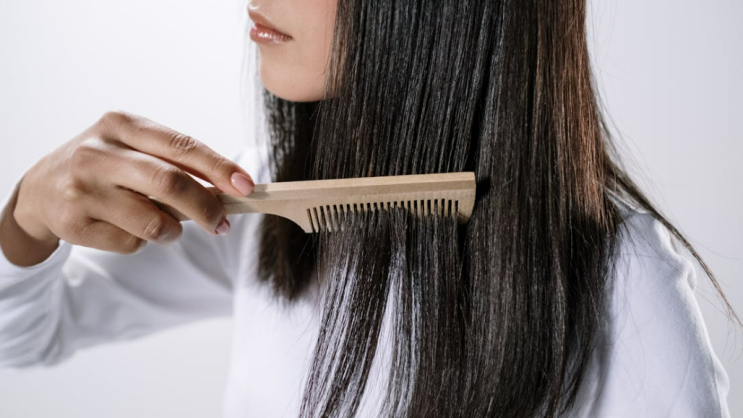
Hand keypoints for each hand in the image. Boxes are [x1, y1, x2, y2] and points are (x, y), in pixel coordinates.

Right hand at [8, 110, 254, 257]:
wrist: (40, 189)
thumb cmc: (104, 166)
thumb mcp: (133, 148)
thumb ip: (176, 162)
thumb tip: (230, 188)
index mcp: (122, 125)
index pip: (182, 146)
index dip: (219, 168)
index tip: (246, 186)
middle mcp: (98, 153)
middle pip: (171, 183)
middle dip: (207, 208)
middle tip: (223, 223)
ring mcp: (83, 189)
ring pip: (154, 221)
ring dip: (173, 231)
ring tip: (168, 226)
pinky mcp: (74, 223)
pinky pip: (131, 243)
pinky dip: (142, 242)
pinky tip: (126, 228)